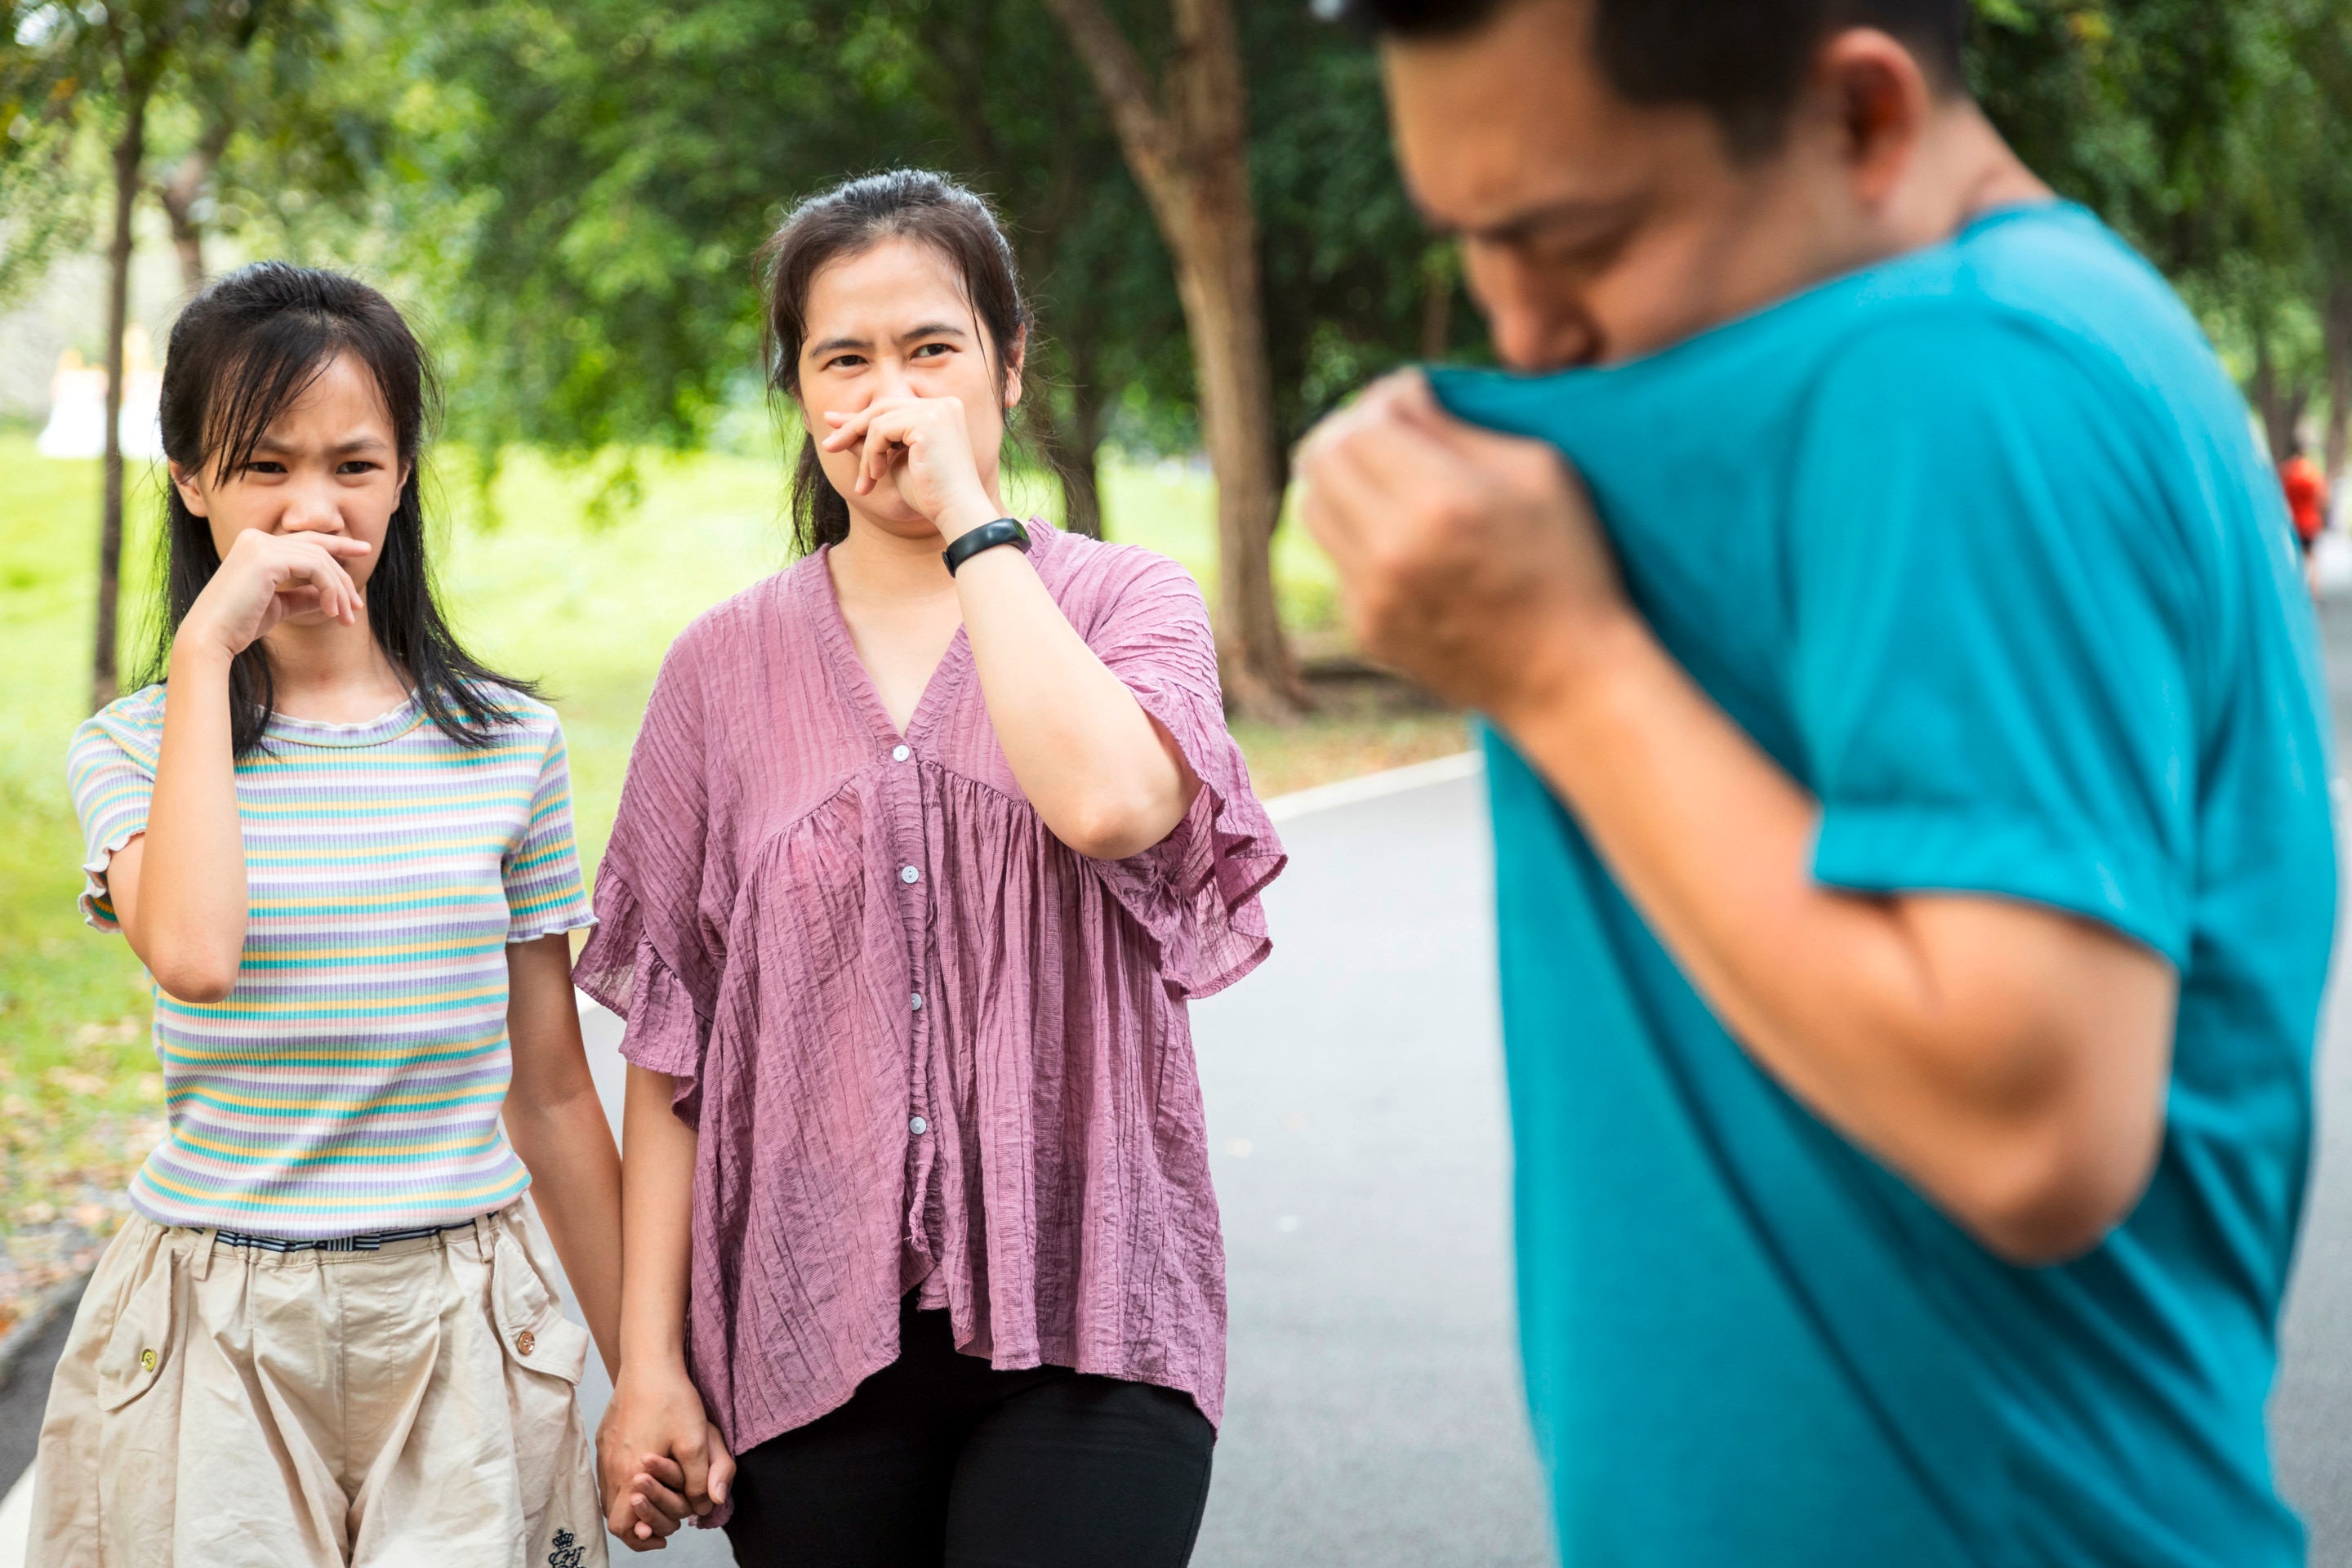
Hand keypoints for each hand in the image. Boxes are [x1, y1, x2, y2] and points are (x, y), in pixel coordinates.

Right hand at [177, 527, 371, 660]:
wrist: (212, 638)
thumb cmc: (240, 625)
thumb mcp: (279, 606)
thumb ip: (302, 596)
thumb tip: (328, 595)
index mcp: (255, 544)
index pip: (306, 540)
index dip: (338, 545)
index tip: (364, 551)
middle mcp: (256, 538)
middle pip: (318, 549)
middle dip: (343, 577)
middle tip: (358, 606)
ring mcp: (260, 545)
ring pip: (320, 560)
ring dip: (339, 590)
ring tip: (346, 617)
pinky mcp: (267, 558)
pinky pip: (316, 568)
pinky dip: (330, 590)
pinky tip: (332, 612)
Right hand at [597, 1363, 735, 1550]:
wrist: (649, 1363)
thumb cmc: (672, 1399)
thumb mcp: (697, 1440)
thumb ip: (702, 1478)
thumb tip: (706, 1507)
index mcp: (629, 1473)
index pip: (623, 1525)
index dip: (641, 1538)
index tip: (662, 1536)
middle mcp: (611, 1467)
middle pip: (613, 1515)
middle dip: (638, 1524)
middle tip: (662, 1523)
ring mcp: (604, 1453)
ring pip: (609, 1496)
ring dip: (631, 1506)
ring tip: (656, 1502)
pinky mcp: (605, 1440)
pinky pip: (608, 1476)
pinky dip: (624, 1486)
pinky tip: (644, 1477)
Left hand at [819, 394, 998, 538]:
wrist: (956, 512)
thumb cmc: (931, 495)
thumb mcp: (893, 462)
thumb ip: (870, 440)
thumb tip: (834, 421)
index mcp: (941, 411)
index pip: (892, 408)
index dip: (861, 420)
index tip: (833, 430)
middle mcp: (942, 404)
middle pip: (882, 407)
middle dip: (852, 428)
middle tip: (828, 447)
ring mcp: (936, 410)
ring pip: (878, 420)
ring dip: (865, 453)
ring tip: (867, 481)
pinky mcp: (927, 421)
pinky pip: (880, 430)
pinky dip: (871, 454)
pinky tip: (878, 477)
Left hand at [1297, 369, 1636, 724]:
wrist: (1568, 676)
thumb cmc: (1568, 563)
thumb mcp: (1537, 470)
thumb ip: (1457, 427)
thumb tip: (1397, 397)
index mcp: (1439, 501)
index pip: (1363, 422)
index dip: (1384, 398)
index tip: (1413, 399)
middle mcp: (1390, 550)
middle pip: (1318, 458)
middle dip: (1349, 430)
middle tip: (1388, 430)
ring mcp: (1370, 597)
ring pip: (1312, 508)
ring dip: (1341, 480)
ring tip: (1385, 478)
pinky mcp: (1364, 630)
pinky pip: (1335, 559)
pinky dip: (1359, 535)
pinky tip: (1404, 540)